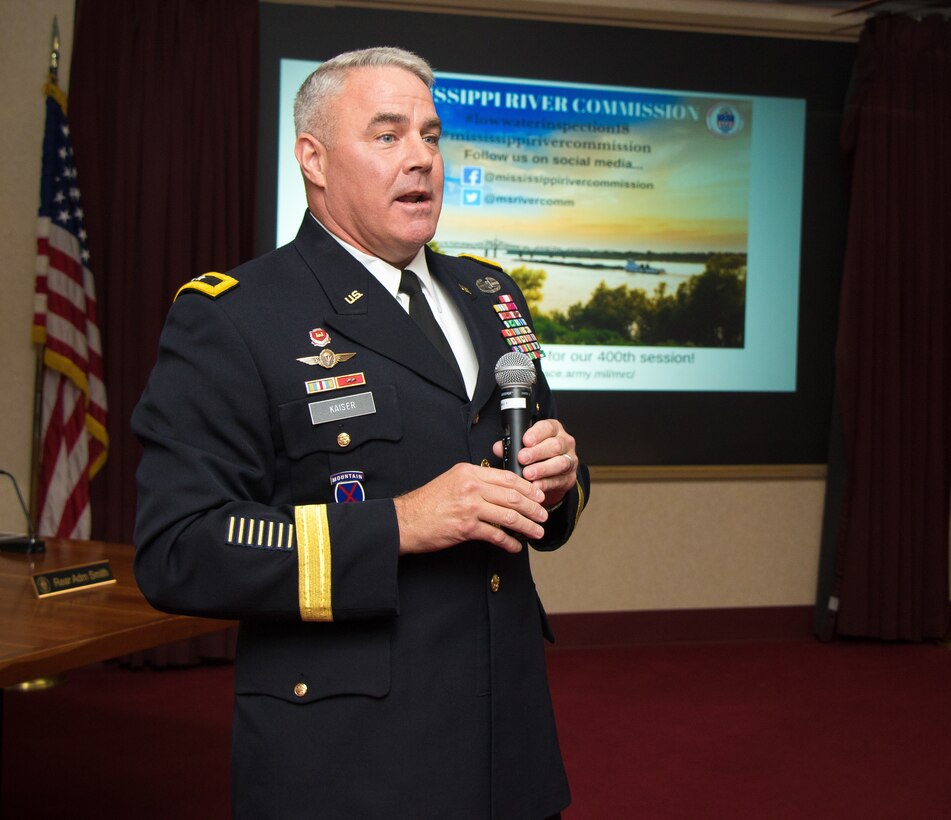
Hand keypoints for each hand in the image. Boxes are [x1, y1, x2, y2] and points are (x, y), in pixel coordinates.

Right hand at [394, 463, 547, 554]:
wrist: (405, 521)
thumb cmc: (427, 503)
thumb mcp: (451, 481)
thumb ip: (474, 482)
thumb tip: (500, 489)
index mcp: (468, 472)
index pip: (506, 477)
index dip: (527, 487)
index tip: (538, 495)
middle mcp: (470, 487)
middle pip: (512, 496)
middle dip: (533, 507)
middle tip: (543, 515)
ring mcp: (469, 507)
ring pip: (508, 516)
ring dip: (526, 526)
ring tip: (536, 531)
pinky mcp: (466, 528)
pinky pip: (495, 535)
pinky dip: (509, 542)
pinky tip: (515, 546)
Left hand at [493, 418, 577, 508]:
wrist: (550, 475)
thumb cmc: (536, 455)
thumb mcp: (525, 446)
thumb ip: (511, 445)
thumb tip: (498, 448)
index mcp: (554, 430)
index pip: (548, 427)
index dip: (537, 433)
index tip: (525, 441)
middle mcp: (565, 443)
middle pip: (555, 445)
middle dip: (537, 452)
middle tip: (522, 458)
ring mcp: (570, 461)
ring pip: (560, 463)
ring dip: (542, 469)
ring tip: (527, 474)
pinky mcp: (570, 478)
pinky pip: (559, 480)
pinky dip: (546, 484)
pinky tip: (535, 486)